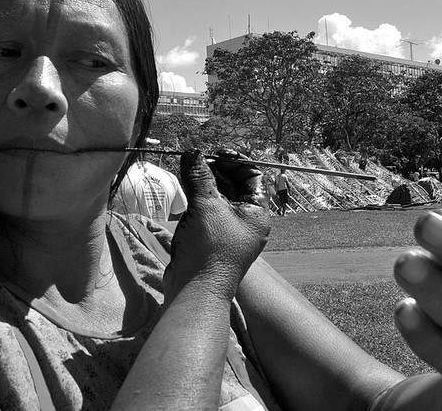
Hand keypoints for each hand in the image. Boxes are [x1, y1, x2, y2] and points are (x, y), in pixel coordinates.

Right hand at [165, 149, 269, 302]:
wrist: (195, 289)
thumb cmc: (209, 249)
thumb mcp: (205, 206)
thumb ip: (199, 176)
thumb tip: (191, 152)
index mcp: (256, 212)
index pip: (252, 175)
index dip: (234, 160)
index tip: (212, 152)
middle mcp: (247, 220)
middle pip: (234, 183)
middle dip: (215, 169)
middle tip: (195, 159)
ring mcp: (229, 229)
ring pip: (219, 196)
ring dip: (204, 182)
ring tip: (187, 170)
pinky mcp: (211, 236)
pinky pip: (207, 209)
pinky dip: (198, 196)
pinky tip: (184, 187)